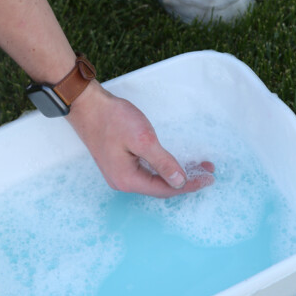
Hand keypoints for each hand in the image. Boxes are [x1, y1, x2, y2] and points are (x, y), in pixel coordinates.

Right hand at [67, 81, 214, 197]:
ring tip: (196, 165)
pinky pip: (146, 172)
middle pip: (160, 187)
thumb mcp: (143, 139)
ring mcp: (119, 174)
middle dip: (185, 180)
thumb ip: (163, 162)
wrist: (87, 105)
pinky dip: (163, 168)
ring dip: (175, 173)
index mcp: (128, 179)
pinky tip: (173, 163)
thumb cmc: (112, 119)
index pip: (165, 189)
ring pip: (154, 180)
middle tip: (207, 170)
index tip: (208, 177)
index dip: (189, 185)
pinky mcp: (119, 164)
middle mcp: (123, 182)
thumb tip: (180, 182)